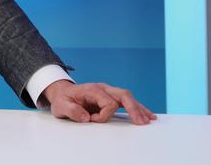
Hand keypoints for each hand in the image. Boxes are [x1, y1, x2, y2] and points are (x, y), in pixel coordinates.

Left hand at [41, 80, 156, 124]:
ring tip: (149, 120)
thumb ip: (72, 111)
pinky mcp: (111, 97)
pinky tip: (147, 115)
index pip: (108, 103)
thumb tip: (87, 118)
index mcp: (92, 89)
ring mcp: (108, 92)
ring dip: (138, 109)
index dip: (103, 116)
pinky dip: (137, 108)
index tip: (91, 120)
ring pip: (128, 97)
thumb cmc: (63, 99)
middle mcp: (103, 88)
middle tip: (141, 122)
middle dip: (134, 108)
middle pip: (123, 95)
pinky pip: (127, 101)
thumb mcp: (61, 106)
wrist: (62, 93)